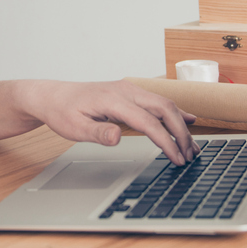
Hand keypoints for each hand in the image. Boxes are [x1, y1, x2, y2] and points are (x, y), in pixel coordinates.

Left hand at [13, 80, 198, 163]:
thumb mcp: (74, 128)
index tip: (177, 158)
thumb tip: (117, 137)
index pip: (148, 122)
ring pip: (164, 103)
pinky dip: (174, 112)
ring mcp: (129, 89)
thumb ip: (97, 133)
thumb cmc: (63, 112)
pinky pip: (157, 100)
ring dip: (180, 124)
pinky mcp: (130, 92)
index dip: (166, 141)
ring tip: (192, 146)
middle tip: (191, 156)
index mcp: (112, 99)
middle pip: (164, 109)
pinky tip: (188, 119)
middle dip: (180, 133)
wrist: (53, 96)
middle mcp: (125, 90)